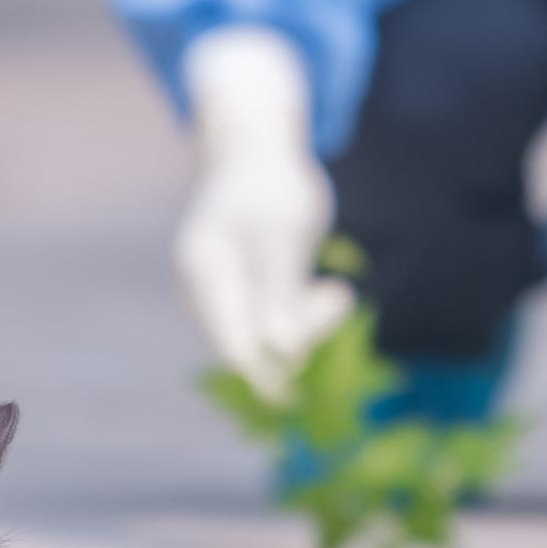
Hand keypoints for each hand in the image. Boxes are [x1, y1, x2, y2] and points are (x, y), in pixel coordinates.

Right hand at [174, 28, 352, 396]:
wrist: (257, 147)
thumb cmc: (272, 185)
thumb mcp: (284, 234)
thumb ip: (280, 292)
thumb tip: (282, 352)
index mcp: (207, 274)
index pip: (233, 346)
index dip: (263, 378)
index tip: (294, 400)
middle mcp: (206, 288)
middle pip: (252, 342)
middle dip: (301, 331)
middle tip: (340, 297)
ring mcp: (223, 288)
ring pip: (266, 331)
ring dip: (307, 319)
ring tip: (339, 292)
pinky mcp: (244, 286)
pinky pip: (273, 315)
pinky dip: (301, 308)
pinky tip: (329, 288)